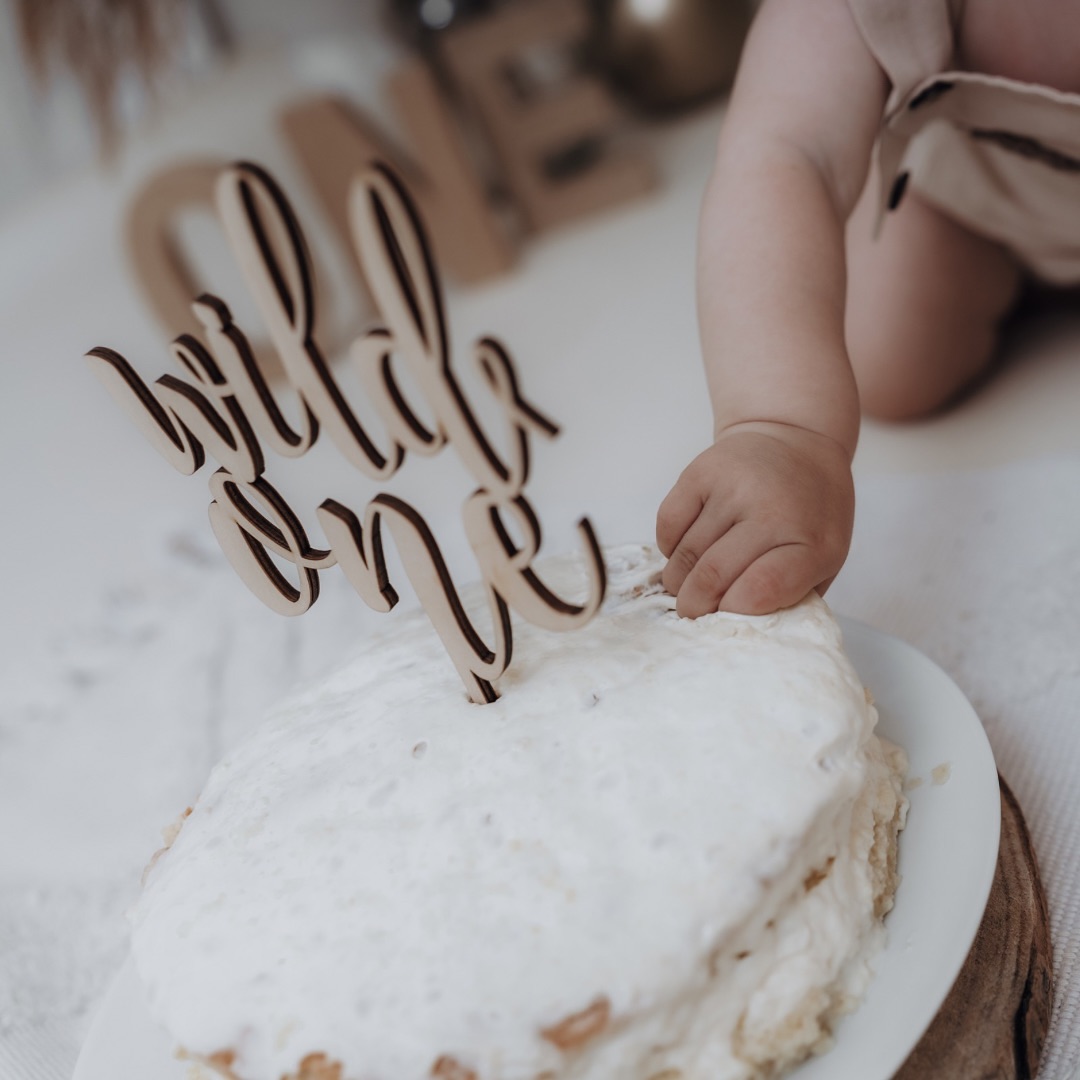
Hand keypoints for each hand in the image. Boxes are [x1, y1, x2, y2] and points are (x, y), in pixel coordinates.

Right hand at [656, 422, 853, 616]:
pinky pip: (667, 527)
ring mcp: (732, 487)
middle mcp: (771, 510)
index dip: (735, 612)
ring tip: (687, 586)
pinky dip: (669, 549)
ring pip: (684, 556)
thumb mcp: (824, 557)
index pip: (762, 590)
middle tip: (692, 614)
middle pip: (713, 576)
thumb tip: (744, 630)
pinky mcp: (700, 472)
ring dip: (678, 581)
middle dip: (694, 607)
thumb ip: (792, 594)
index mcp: (812, 541)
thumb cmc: (810, 512)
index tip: (727, 617)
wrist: (795, 439)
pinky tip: (686, 551)